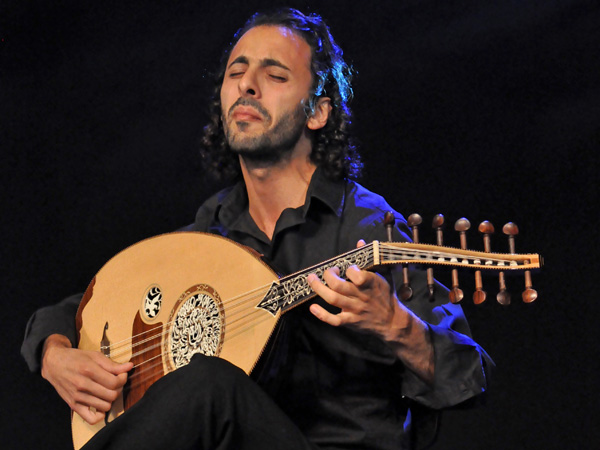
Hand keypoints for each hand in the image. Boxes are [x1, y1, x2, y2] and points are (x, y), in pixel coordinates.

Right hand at [41, 334, 132, 424]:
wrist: (54, 364)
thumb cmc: (76, 358)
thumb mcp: (95, 356)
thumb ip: (112, 364)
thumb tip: (129, 367)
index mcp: (89, 370)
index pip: (114, 382)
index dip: (122, 379)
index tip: (122, 374)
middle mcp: (82, 385)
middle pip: (111, 395)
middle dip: (118, 388)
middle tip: (115, 382)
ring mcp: (77, 397)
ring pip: (105, 406)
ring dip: (110, 399)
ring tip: (107, 391)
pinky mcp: (73, 406)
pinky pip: (91, 419)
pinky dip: (100, 415)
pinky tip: (101, 404)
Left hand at [307, 240, 433, 381]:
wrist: (392, 321)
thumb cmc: (386, 295)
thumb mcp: (383, 275)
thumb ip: (370, 259)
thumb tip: (360, 242)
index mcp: (371, 284)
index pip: (357, 275)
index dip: (350, 269)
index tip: (347, 268)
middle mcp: (362, 296)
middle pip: (339, 286)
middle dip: (328, 275)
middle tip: (328, 271)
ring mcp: (355, 310)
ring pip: (333, 299)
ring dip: (319, 288)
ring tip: (311, 279)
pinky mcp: (350, 321)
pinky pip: (334, 320)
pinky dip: (322, 315)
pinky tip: (313, 308)